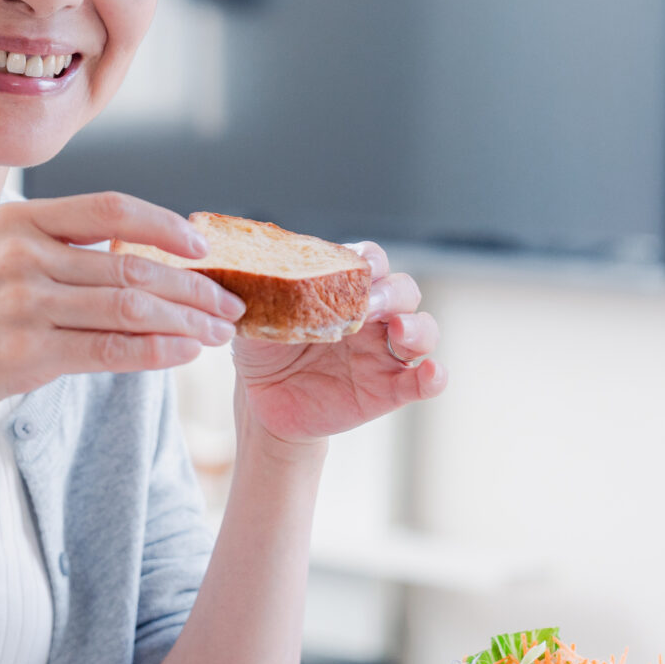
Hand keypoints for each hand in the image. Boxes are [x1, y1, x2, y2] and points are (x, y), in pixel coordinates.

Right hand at [0, 193, 248, 424]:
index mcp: (16, 220)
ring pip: (129, 306)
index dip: (166, 224)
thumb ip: (49, 247)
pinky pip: (108, 349)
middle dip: (192, 285)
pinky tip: (183, 354)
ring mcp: (22, 305)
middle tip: (229, 303)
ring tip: (218, 332)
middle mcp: (21, 256)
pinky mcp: (25, 355)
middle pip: (131, 263)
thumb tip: (128, 251)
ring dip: (186, 320)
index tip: (203, 244)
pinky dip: (155, 351)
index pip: (109, 209)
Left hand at [230, 242, 445, 446]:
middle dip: (393, 293)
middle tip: (369, 306)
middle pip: (403, 291)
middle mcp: (371, 317)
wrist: (263, 403)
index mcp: (343, 291)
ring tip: (401, 333)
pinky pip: (424, 382)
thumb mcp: (252, 318)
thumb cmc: (262, 350)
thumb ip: (251, 293)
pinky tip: (431, 375)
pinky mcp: (389, 389)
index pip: (371, 262)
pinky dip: (435, 377)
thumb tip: (229, 270)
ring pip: (423, 330)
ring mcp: (383, 353)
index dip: (370, 261)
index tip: (357, 269)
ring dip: (419, 328)